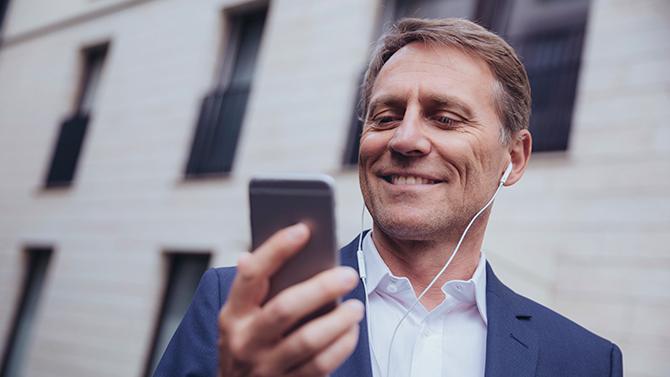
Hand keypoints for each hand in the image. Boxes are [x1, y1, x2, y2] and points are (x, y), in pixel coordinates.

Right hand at [218, 223, 363, 376]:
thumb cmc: (250, 342)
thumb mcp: (242, 317)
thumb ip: (258, 288)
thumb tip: (274, 248)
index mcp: (232, 314)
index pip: (251, 275)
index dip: (276, 249)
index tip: (303, 229)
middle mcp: (244, 341)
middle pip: (285, 308)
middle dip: (321, 288)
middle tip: (349, 275)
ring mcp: (263, 367)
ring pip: (307, 340)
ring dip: (338, 321)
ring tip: (355, 306)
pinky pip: (319, 366)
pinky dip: (340, 346)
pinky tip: (351, 331)